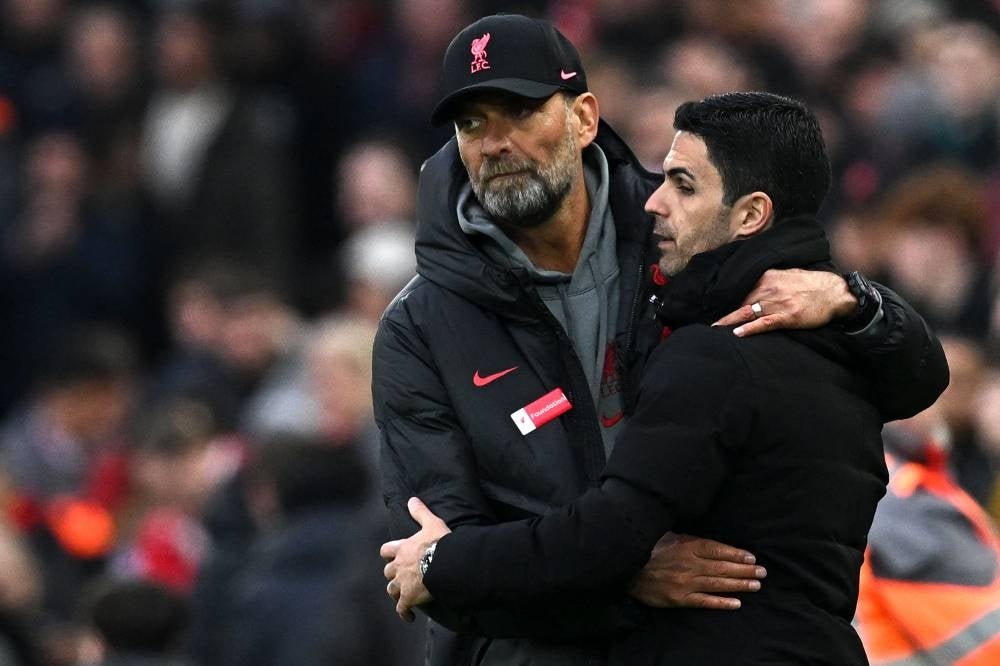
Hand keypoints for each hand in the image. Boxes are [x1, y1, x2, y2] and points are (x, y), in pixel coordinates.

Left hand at [380, 497, 450, 620]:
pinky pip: (402, 609)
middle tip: (402, 576)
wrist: (446, 564)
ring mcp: (402, 583)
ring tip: (403, 595)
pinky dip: (404, 613)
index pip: (386, 551)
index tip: (393, 556)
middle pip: (388, 572)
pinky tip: (409, 617)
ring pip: (391, 590)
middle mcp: (398, 566)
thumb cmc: (439, 543)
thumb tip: (412, 498)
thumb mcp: (431, 523)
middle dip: (393, 574)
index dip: (389, 554)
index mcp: (402, 549)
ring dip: (396, 592)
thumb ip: (420, 512)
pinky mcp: (409, 598)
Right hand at [629, 533, 766, 609]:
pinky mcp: (679, 598)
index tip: (751, 557)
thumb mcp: (666, 535)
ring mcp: (685, 582)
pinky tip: (736, 603)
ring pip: (717, 583)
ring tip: (755, 585)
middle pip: (722, 567)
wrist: (626, 569)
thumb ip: (686, 538)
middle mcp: (689, 564)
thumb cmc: (646, 549)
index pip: (717, 549)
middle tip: (762, 572)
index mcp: (686, 546)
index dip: (736, 553)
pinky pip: (704, 601)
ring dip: (739, 584)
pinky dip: (721, 602)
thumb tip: (705, 539)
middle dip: (744, 570)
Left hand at [713, 269, 856, 336]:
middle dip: (724, 311)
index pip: (741, 289)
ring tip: (716, 328)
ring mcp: (777, 303)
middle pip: (740, 301)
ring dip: (730, 321)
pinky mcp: (786, 316)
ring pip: (747, 312)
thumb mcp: (786, 274)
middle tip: (709, 320)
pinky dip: (749, 328)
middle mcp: (769, 289)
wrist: (834, 292)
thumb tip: (750, 287)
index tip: (712, 304)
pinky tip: (737, 333)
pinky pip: (763, 323)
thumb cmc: (810, 284)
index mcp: (767, 277)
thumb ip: (768, 280)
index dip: (726, 298)